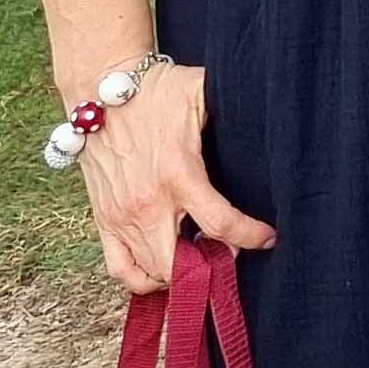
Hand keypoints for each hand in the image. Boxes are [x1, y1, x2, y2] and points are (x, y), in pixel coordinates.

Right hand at [75, 61, 274, 295]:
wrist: (98, 87)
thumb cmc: (156, 89)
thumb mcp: (202, 91)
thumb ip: (236, 105)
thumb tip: (270, 107)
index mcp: (179, 174)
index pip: (219, 223)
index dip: (250, 236)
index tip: (268, 238)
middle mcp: (147, 204)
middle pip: (179, 265)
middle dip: (210, 267)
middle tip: (227, 252)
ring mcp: (121, 216)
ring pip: (151, 273)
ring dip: (179, 274)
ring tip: (198, 258)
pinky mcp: (102, 220)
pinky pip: (119, 269)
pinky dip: (141, 279)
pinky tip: (162, 268)